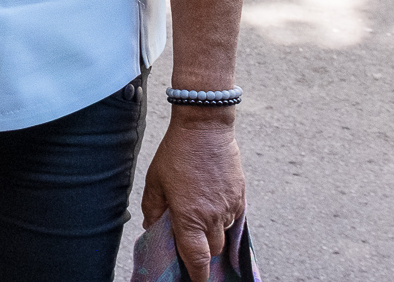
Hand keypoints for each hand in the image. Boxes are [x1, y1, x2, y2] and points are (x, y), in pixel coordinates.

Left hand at [140, 111, 245, 281]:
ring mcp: (230, 207)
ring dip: (212, 231)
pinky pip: (234, 218)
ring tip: (198, 210)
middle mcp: (213, 217)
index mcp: (189, 216)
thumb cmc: (176, 153)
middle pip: (213, 250)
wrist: (205, 127)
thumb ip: (153, 209)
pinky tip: (211, 202)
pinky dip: (223, 218)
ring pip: (224, 233)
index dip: (197, 275)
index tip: (195, 281)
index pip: (197, 258)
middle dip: (203, 251)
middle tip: (190, 240)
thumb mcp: (155, 181)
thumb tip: (152, 228)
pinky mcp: (241, 197)